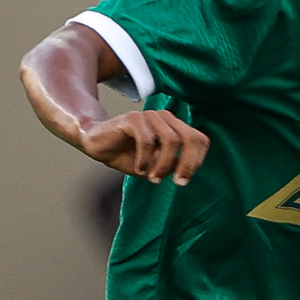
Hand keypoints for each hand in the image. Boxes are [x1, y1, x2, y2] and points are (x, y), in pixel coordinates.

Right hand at [79, 110, 208, 185]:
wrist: (99, 146)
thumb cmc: (129, 156)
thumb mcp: (155, 166)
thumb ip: (172, 165)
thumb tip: (185, 169)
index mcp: (176, 128)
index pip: (200, 140)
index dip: (197, 161)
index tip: (183, 180)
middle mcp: (166, 119)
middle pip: (191, 138)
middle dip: (188, 164)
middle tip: (178, 183)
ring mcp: (150, 116)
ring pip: (171, 141)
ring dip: (163, 164)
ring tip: (152, 178)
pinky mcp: (133, 118)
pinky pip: (147, 140)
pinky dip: (145, 159)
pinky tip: (139, 169)